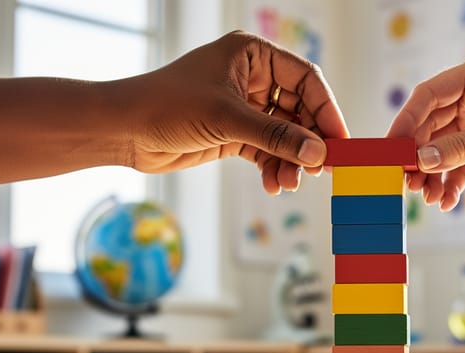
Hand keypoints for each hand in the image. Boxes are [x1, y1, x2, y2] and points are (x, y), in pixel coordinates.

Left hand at [120, 30, 348, 193]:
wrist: (124, 130)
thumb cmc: (167, 105)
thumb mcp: (228, 119)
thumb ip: (276, 136)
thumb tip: (318, 153)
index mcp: (253, 54)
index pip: (306, 79)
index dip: (326, 110)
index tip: (340, 142)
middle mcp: (252, 77)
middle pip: (299, 110)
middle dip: (307, 142)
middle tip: (320, 170)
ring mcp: (243, 106)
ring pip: (283, 135)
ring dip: (290, 161)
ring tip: (289, 184)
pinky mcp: (233, 133)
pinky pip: (266, 150)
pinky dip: (272, 168)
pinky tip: (273, 185)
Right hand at [386, 52, 464, 210]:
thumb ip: (458, 148)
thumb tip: (420, 160)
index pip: (429, 95)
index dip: (407, 121)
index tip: (391, 147)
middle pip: (430, 125)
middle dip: (418, 154)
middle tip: (405, 179)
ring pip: (441, 150)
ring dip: (431, 173)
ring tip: (425, 196)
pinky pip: (457, 167)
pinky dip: (449, 184)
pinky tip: (445, 201)